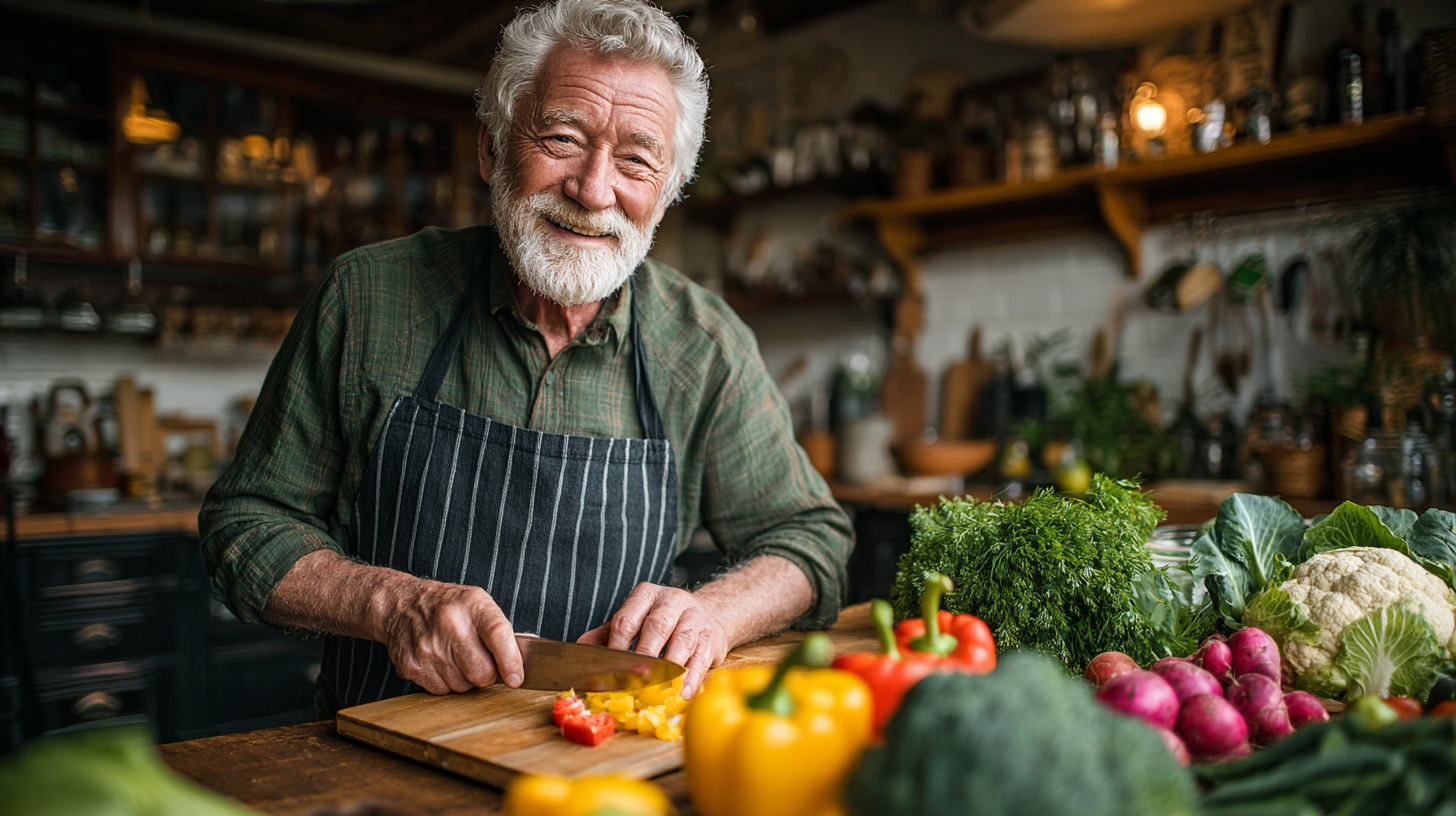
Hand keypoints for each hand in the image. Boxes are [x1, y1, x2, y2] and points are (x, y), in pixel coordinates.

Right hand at [373, 578, 523, 695]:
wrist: (400, 604)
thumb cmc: (448, 606)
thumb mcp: (477, 604)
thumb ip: (500, 631)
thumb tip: (522, 664)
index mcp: (473, 605)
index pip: (498, 635)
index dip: (510, 661)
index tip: (516, 679)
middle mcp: (450, 624)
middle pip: (482, 672)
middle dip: (487, 674)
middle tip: (481, 661)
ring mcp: (428, 646)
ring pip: (463, 686)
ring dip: (465, 679)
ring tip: (455, 656)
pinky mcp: (412, 666)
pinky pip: (442, 691)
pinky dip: (445, 682)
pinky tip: (439, 662)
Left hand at [577, 583, 727, 699]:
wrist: (709, 614)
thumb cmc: (664, 622)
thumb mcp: (635, 620)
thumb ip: (608, 634)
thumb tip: (580, 649)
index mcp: (647, 595)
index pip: (628, 619)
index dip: (617, 645)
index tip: (609, 670)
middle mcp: (672, 601)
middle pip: (656, 626)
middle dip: (644, 655)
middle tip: (633, 679)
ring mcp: (695, 618)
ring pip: (682, 641)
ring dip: (669, 668)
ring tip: (658, 688)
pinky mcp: (712, 637)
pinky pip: (701, 658)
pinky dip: (692, 677)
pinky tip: (684, 692)